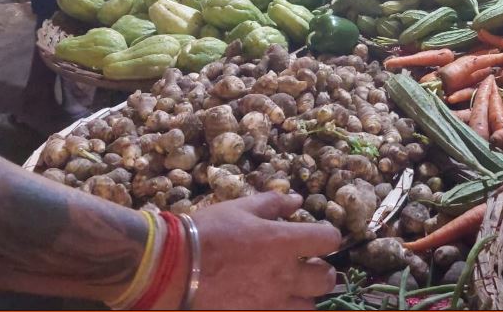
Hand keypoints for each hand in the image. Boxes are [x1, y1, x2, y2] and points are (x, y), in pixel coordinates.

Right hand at [185, 193, 339, 309]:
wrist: (174, 268)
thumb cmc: (209, 231)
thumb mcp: (241, 208)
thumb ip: (273, 203)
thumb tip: (296, 200)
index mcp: (284, 242)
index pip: (328, 240)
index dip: (328, 236)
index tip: (318, 235)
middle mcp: (285, 275)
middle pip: (326, 279)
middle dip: (323, 270)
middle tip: (309, 263)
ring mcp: (271, 301)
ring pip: (308, 305)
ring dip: (305, 294)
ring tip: (292, 286)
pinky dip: (284, 308)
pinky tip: (272, 300)